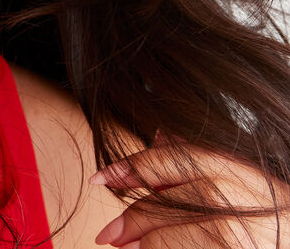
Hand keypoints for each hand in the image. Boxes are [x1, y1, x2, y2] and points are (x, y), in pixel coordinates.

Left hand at [90, 137, 289, 247]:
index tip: (101, 178)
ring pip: (165, 238)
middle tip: (108, 235)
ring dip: (144, 246)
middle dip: (128, 222)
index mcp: (226, 167)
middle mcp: (226, 196)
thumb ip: (197, 158)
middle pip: (158, 205)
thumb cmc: (276, 209)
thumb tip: (160, 136)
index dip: (126, 169)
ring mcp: (230, 233)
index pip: (163, 161)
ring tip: (128, 248)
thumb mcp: (241, 175)